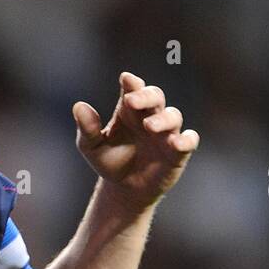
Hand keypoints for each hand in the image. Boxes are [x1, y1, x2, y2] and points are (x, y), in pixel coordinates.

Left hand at [73, 71, 198, 206]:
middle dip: (146, 96)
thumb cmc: (110, 162)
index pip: (133, 89)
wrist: (125, 189)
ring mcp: (166, 133)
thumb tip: (78, 106)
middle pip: (155, 97)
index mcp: (129, 111)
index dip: (131, 84)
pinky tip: (178, 143)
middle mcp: (150, 116)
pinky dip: (187, 139)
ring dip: (162, 119)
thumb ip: (87, 129)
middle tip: (132, 101)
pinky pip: (189, 140)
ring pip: (172, 116)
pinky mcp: (178, 152)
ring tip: (149, 126)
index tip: (126, 80)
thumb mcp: (92, 148)